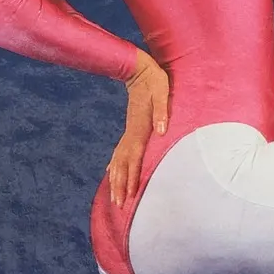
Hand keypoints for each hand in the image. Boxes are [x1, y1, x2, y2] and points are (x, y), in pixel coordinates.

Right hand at [107, 52, 170, 207]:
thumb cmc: (155, 80)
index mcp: (140, 127)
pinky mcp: (130, 128)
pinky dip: (114, 165)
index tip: (129, 195)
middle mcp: (132, 133)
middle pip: (122, 164)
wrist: (138, 68)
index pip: (134, 158)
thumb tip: (161, 131)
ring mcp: (129, 131)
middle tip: (118, 205)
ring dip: (115, 180)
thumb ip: (161, 111)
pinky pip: (119, 152)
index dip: (131, 177)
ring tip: (114, 197)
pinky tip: (110, 173)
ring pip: (118, 160)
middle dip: (120, 186)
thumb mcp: (163, 91)